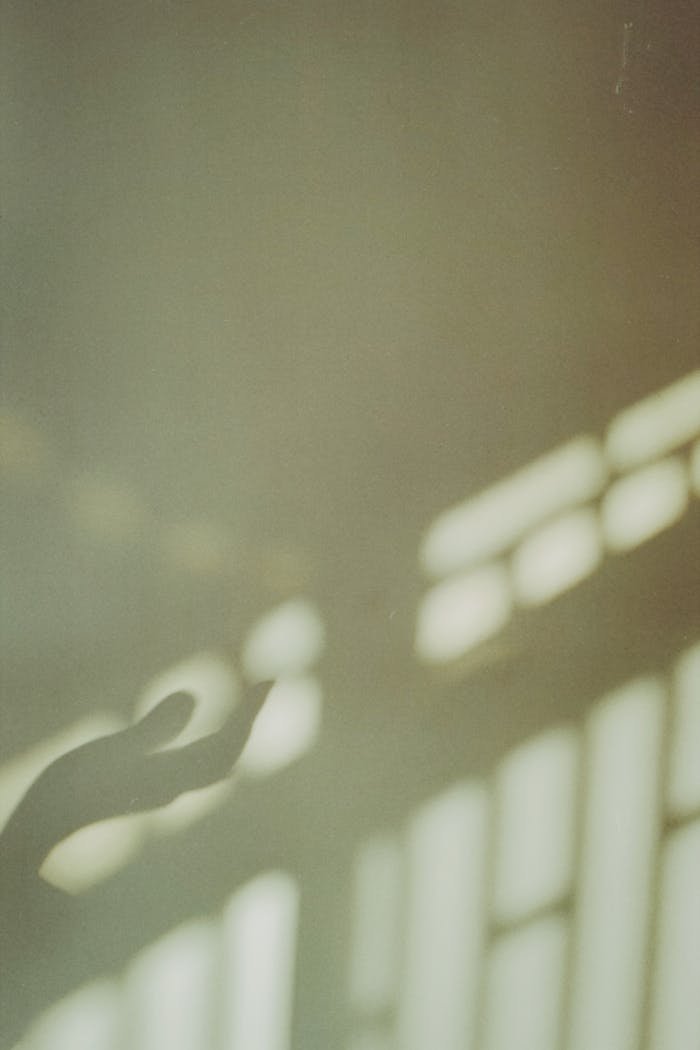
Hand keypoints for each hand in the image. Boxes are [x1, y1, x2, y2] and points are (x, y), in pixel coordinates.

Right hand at [0, 681, 272, 880]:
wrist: (45, 830)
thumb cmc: (71, 792)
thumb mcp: (110, 751)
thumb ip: (152, 728)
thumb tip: (193, 697)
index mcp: (172, 778)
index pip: (227, 747)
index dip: (251, 716)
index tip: (269, 682)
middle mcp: (175, 785)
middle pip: (227, 753)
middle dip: (249, 718)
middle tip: (268, 681)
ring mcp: (162, 786)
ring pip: (214, 758)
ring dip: (234, 726)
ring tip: (249, 696)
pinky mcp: (147, 784)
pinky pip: (194, 759)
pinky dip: (210, 736)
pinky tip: (202, 724)